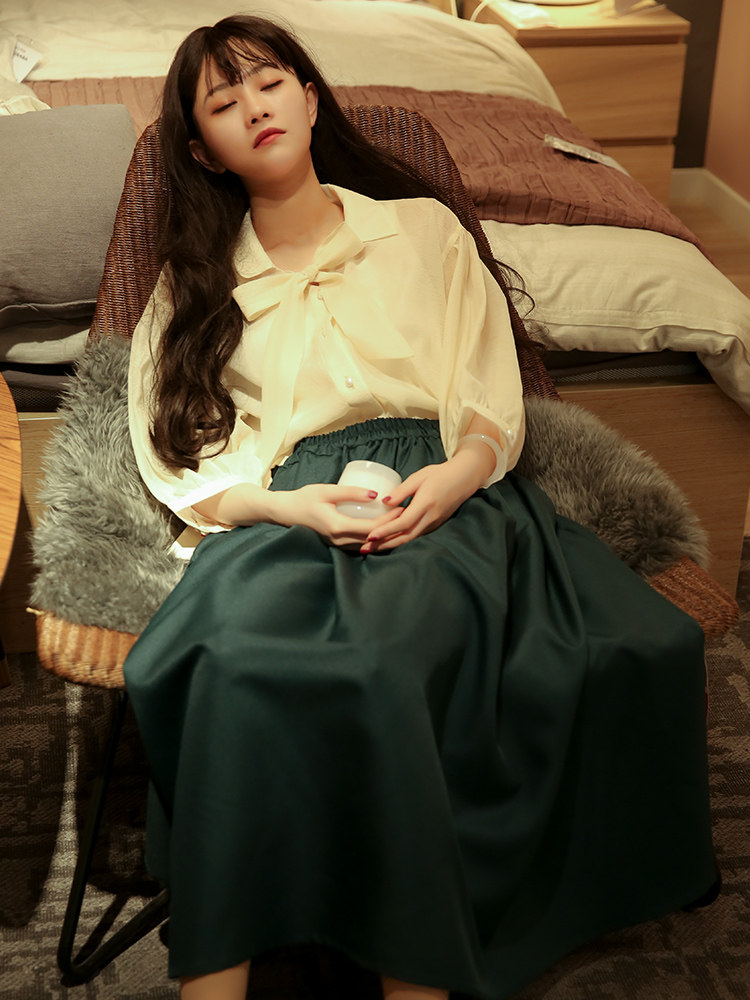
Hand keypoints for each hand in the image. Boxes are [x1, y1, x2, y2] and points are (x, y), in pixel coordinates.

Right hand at [273, 483, 403, 547]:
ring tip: (399, 524)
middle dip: (392, 529)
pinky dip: (374, 540)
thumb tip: (375, 495)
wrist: (284, 512)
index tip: (402, 509)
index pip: (372, 528)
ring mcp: (337, 545)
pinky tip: (383, 532)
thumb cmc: (304, 498)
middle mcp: (339, 540)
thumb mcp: (327, 491)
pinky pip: (359, 545)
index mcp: (338, 527)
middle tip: (406, 516)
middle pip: (373, 539)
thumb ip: (351, 492)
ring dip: (384, 537)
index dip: (390, 521)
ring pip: (367, 545)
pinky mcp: (336, 544)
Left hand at [359, 448, 490, 553]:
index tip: (370, 536)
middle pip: (405, 536)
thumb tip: (384, 502)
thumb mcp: (418, 477)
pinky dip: (402, 539)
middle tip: (365, 549)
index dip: (386, 531)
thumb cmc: (440, 473)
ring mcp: (435, 522)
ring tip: (373, 548)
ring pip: (410, 538)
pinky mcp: (436, 524)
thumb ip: (401, 491)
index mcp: (426, 504)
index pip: (403, 523)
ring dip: (391, 544)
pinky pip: (416, 534)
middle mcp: (431, 517)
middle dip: (384, 544)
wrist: (465, 477)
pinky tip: (389, 540)